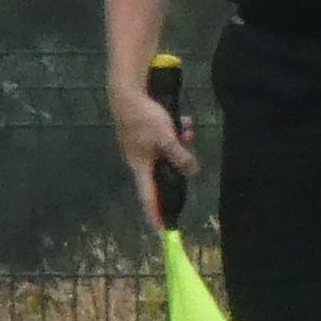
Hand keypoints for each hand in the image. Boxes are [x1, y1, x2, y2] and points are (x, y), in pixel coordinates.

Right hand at [113, 87, 193, 228]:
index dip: (156, 213)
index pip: (148, 196)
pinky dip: (177, 132)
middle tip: (188, 144)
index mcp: (140, 166)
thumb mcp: (167, 139)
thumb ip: (180, 158)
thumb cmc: (144, 118)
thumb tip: (193, 173)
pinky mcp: (146, 133)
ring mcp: (142, 146)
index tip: (163, 230)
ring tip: (187, 128)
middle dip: (181, 163)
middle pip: (165, 172)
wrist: (128, 90)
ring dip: (182, 143)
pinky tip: (183, 120)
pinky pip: (167, 139)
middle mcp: (140, 159)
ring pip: (169, 153)